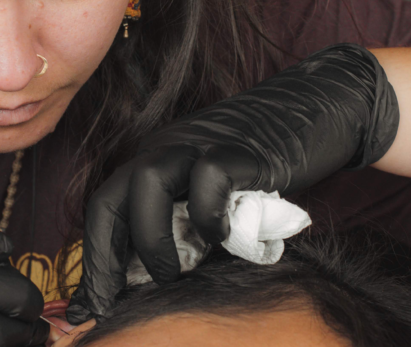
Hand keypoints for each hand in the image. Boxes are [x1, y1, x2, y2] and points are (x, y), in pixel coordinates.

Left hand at [66, 44, 398, 322]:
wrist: (315, 108)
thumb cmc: (263, 166)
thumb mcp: (214, 197)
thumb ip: (187, 227)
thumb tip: (148, 283)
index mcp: (157, 161)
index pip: (105, 207)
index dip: (96, 258)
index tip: (96, 303)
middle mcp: (169, 149)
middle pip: (111, 195)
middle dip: (107, 255)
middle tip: (120, 299)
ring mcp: (202, 143)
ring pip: (148, 179)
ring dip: (151, 237)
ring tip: (172, 273)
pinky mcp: (241, 147)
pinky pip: (209, 177)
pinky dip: (209, 214)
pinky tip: (224, 235)